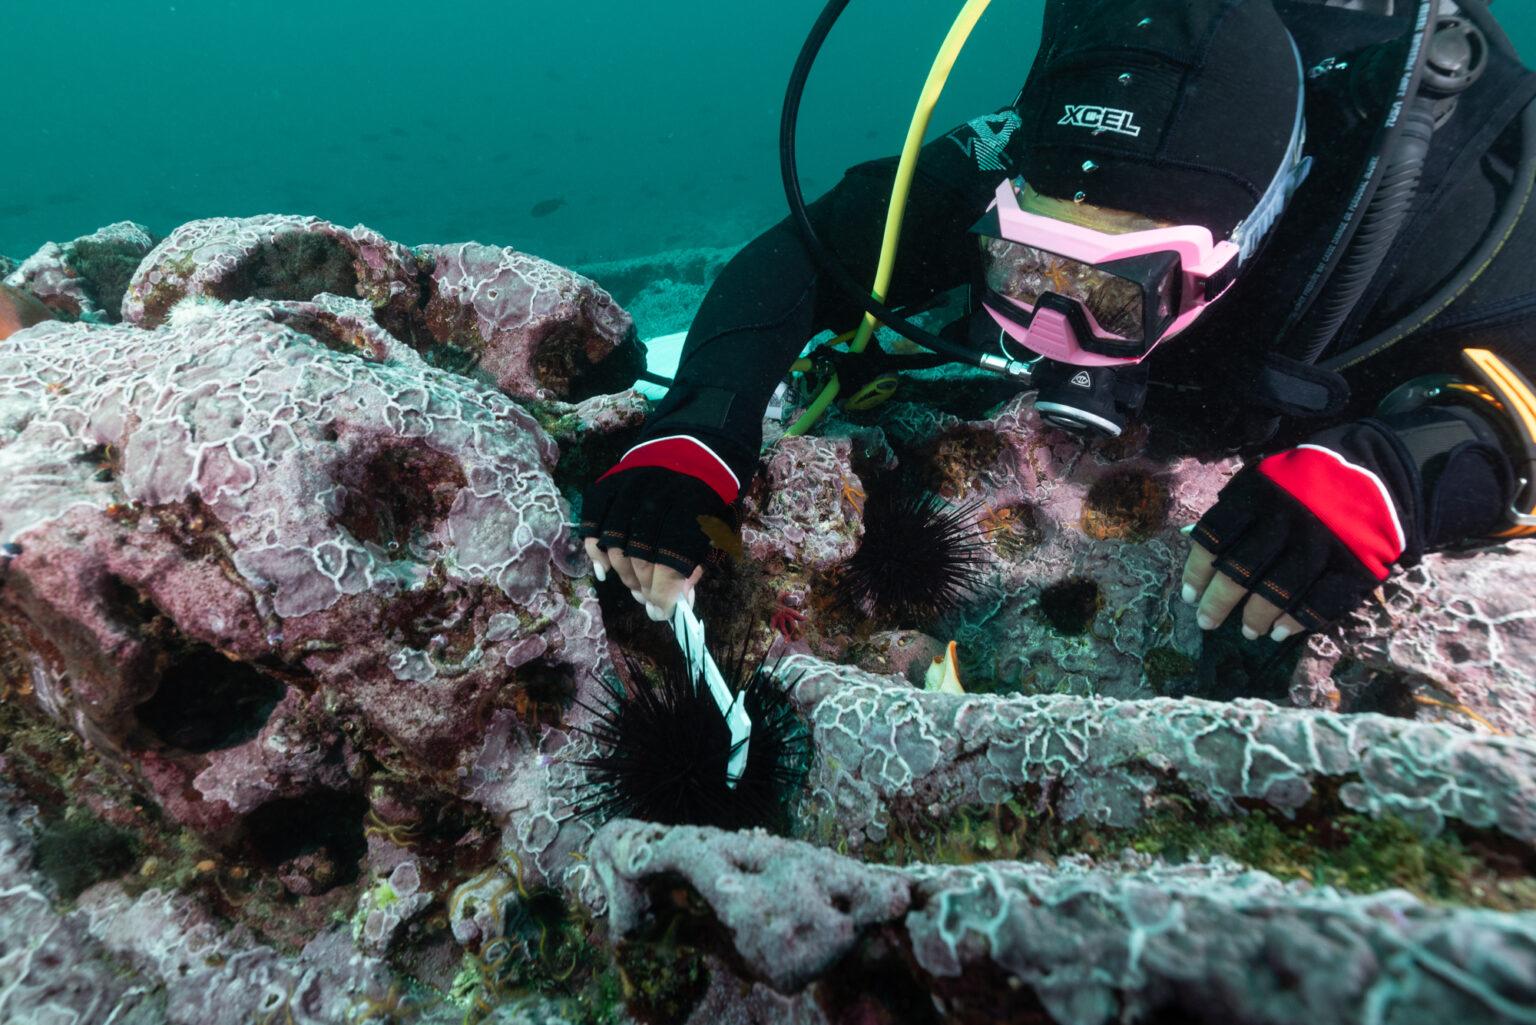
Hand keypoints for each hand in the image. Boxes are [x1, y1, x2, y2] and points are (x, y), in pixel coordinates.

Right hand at [579, 436, 741, 620]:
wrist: (691, 445)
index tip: (665, 613)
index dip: (666, 592)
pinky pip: (593, 525)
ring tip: (637, 590)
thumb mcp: (715, 527)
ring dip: (625, 576)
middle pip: (641, 555)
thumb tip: (678, 602)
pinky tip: (606, 573)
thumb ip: (697, 563)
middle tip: (650, 603)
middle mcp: (656, 493)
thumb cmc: (707, 494)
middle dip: (645, 588)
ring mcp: (627, 487)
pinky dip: (596, 552)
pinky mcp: (607, 485)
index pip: (672, 558)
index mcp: (692, 502)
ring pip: (615, 545)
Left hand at [1179, 427, 1420, 640]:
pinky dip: (1298, 619)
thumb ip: (1234, 508)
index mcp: (1259, 494)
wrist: (1378, 467)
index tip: (1189, 597)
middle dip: (1219, 602)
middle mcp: (1287, 519)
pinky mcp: (1355, 562)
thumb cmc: (1305, 478)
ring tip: (1248, 632)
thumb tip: (1192, 541)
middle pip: (1242, 569)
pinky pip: (1322, 599)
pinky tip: (1282, 631)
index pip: (1215, 537)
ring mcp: (1323, 542)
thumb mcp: (1265, 478)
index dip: (1198, 571)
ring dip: (1258, 616)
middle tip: (1207, 623)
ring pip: (1279, 589)